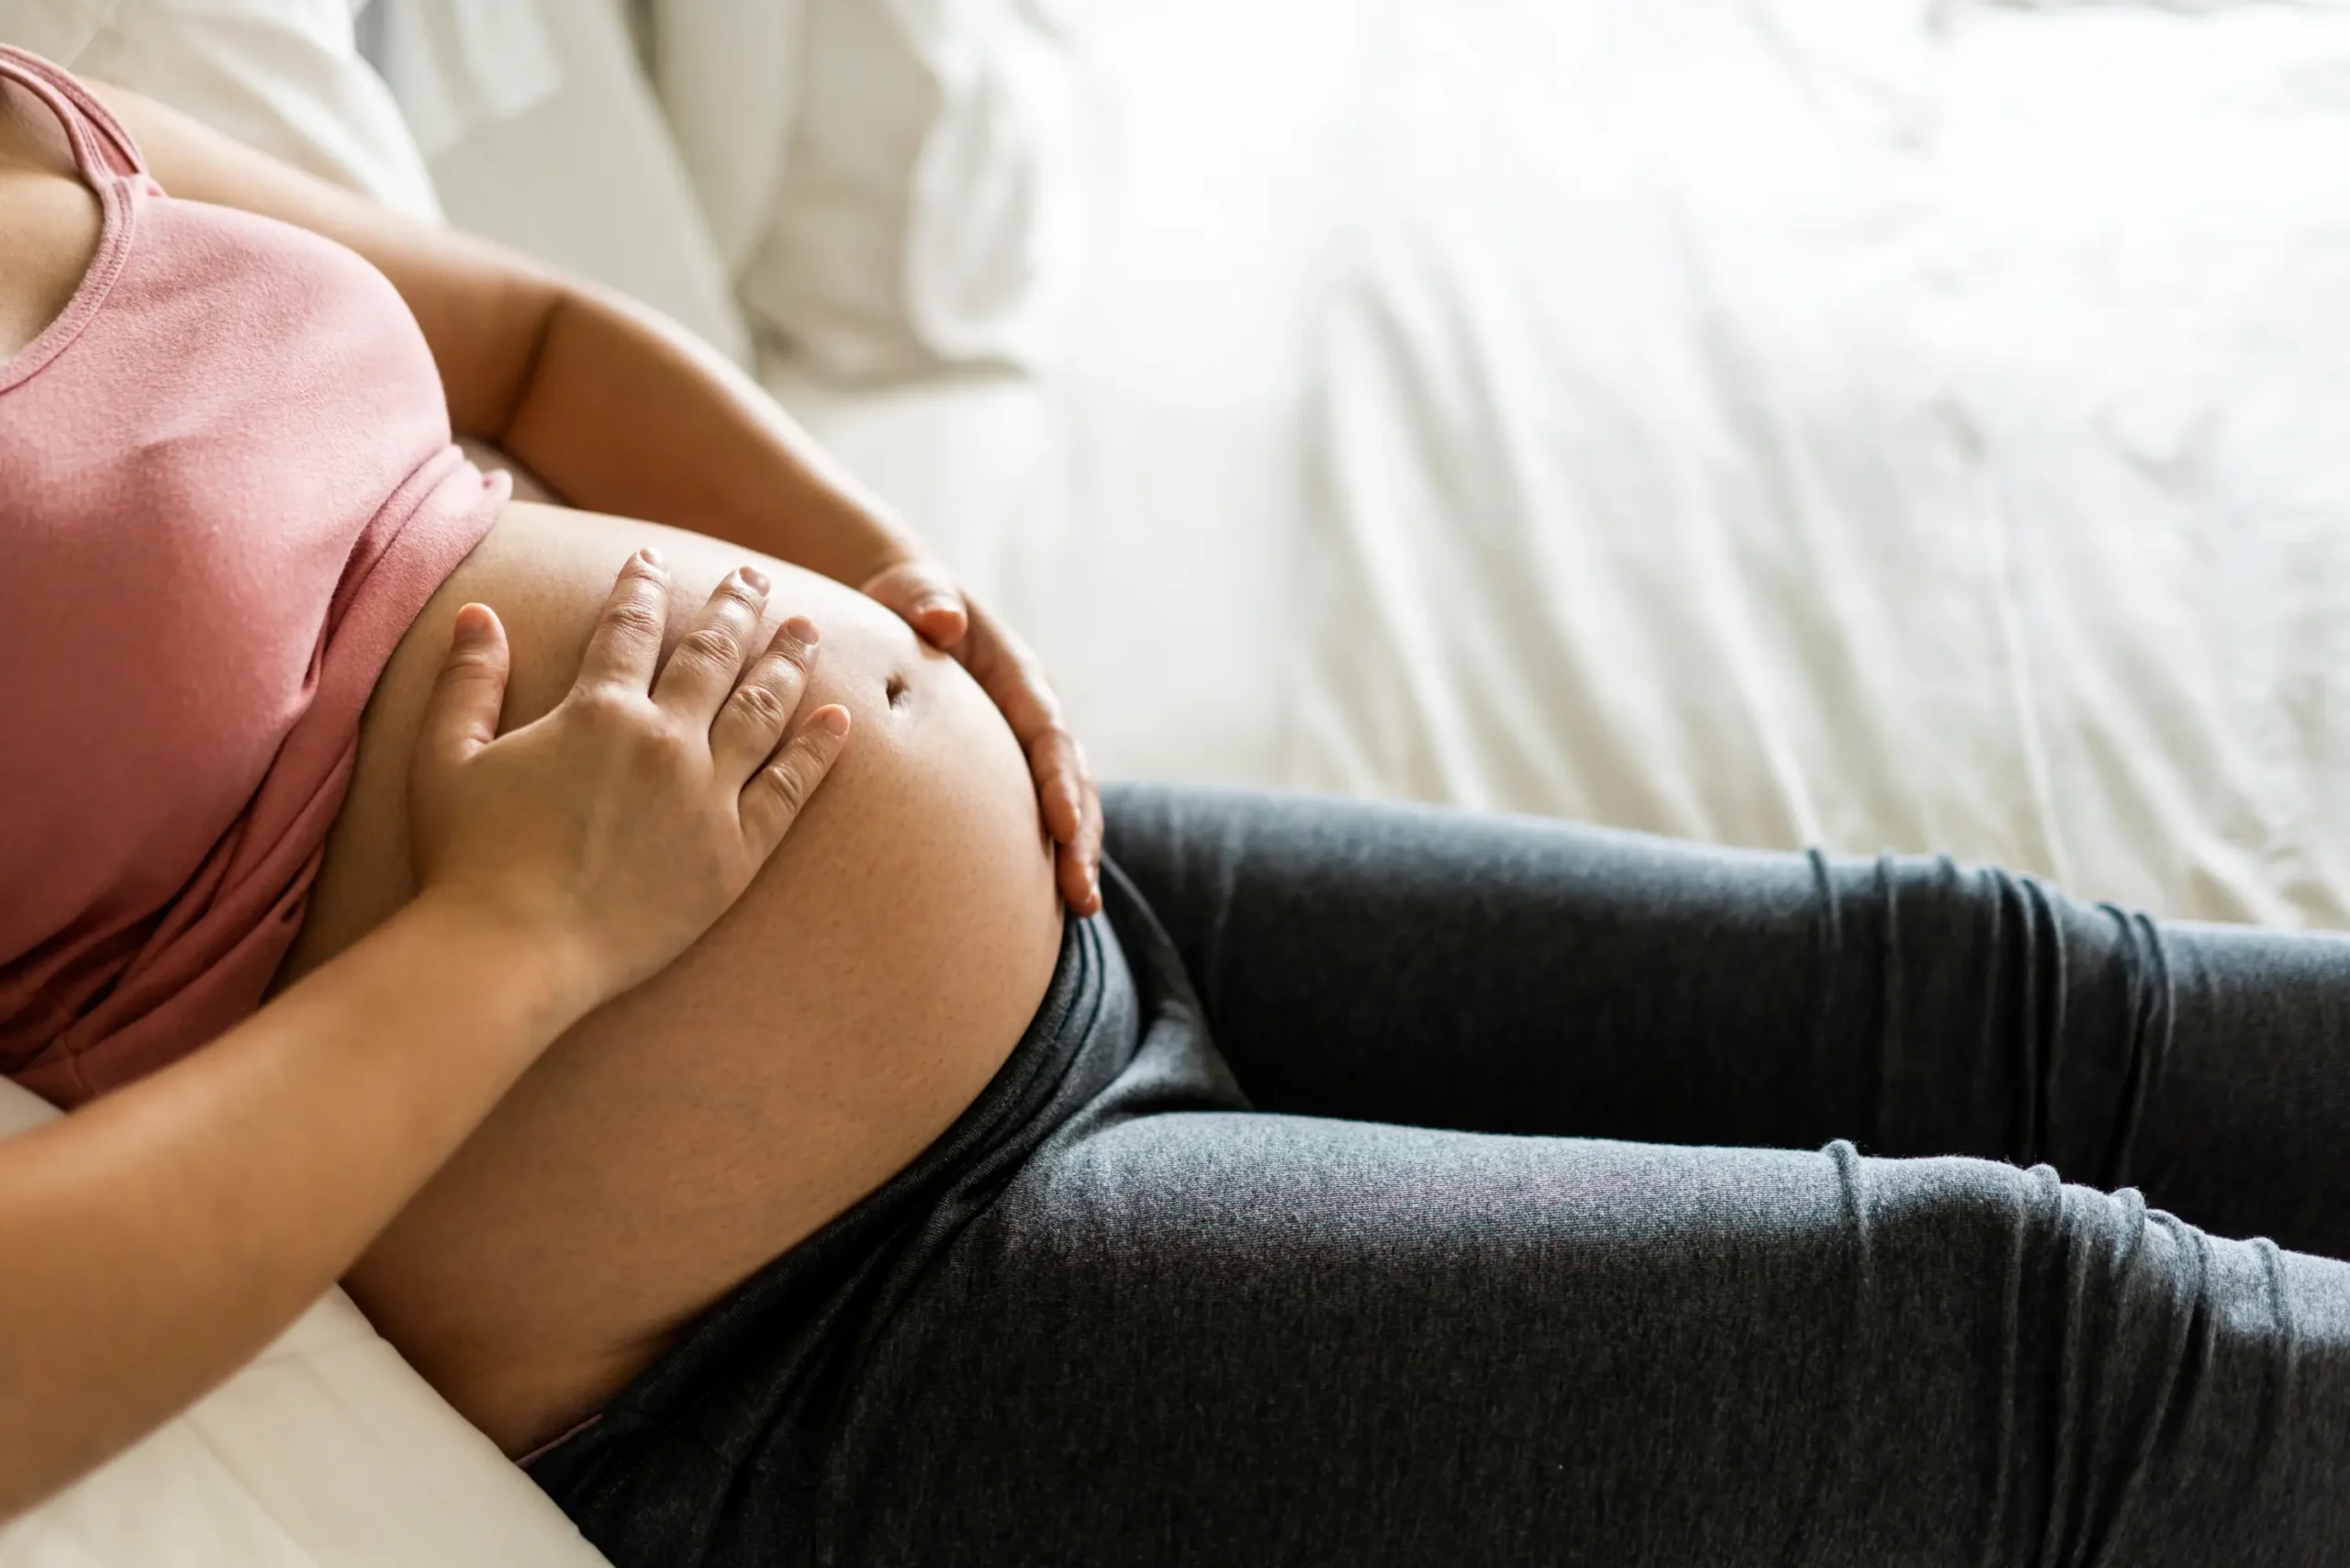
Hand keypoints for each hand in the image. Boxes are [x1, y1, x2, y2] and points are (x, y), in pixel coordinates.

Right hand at [408, 549, 850, 1003]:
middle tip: (753, 575)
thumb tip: (480, 612)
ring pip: (763, 708)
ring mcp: (708, 797)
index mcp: (598, 712)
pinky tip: (840, 720)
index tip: (654, 558)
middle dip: (735, 606)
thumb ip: (467, 681)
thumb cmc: (468, 860)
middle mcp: (664, 742)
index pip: (630, 628)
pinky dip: (818, 750)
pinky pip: (790, 789)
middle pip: (713, 655)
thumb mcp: (446, 758)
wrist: (514, 952)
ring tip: (807, 628)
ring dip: (788, 661)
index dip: (643, 587)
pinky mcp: (736, 853)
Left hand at [862, 560, 1102, 914]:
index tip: (1063, 825)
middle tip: (1083, 894)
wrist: (912, 608)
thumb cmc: (908, 600)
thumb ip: (926, 598)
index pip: (1048, 734)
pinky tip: (1045, 908)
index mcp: (1019, 677)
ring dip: (1076, 857)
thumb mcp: (913, 590)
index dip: (1060, 779)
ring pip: (1066, 807)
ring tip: (1082, 910)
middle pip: (1073, 782)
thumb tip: (945, 620)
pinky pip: (1035, 819)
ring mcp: (1027, 750)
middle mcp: (1035, 716)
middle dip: (1082, 838)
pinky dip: (1046, 857)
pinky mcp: (1010, 773)